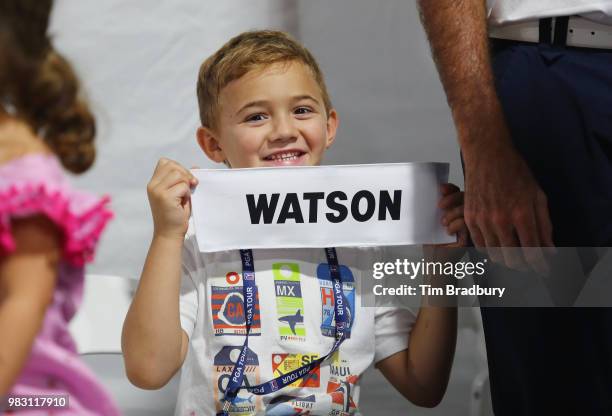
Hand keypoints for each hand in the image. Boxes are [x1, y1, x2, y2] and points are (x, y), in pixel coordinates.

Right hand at [147, 158, 197, 239]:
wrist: (169, 233)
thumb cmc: (176, 214)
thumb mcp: (179, 193)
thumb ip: (184, 179)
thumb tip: (196, 167)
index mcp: (153, 183)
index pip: (165, 162)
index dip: (178, 168)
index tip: (184, 180)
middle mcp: (152, 185)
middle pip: (172, 165)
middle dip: (185, 174)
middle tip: (190, 187)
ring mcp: (157, 191)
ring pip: (178, 174)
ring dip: (186, 184)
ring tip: (184, 196)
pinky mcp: (165, 197)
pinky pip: (183, 186)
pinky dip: (187, 193)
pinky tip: (183, 202)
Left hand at [424, 183, 467, 262]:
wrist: (435, 262)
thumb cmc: (433, 244)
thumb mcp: (430, 222)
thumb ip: (433, 208)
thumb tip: (433, 194)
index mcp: (457, 211)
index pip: (459, 193)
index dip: (451, 189)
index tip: (442, 188)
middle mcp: (466, 217)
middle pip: (466, 198)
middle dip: (452, 198)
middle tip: (440, 205)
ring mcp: (470, 226)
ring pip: (468, 209)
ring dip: (453, 213)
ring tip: (443, 222)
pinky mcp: (472, 237)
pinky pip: (468, 223)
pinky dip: (456, 224)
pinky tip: (448, 230)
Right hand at [464, 142, 553, 273]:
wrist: (487, 156)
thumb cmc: (514, 172)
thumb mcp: (537, 196)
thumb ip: (544, 225)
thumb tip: (548, 249)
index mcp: (522, 214)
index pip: (532, 251)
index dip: (539, 265)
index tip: (543, 270)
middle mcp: (501, 220)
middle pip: (512, 258)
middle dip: (523, 266)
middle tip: (528, 265)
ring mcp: (483, 220)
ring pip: (494, 254)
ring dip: (506, 260)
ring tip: (513, 258)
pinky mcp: (470, 217)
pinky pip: (479, 244)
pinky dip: (489, 250)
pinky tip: (497, 247)